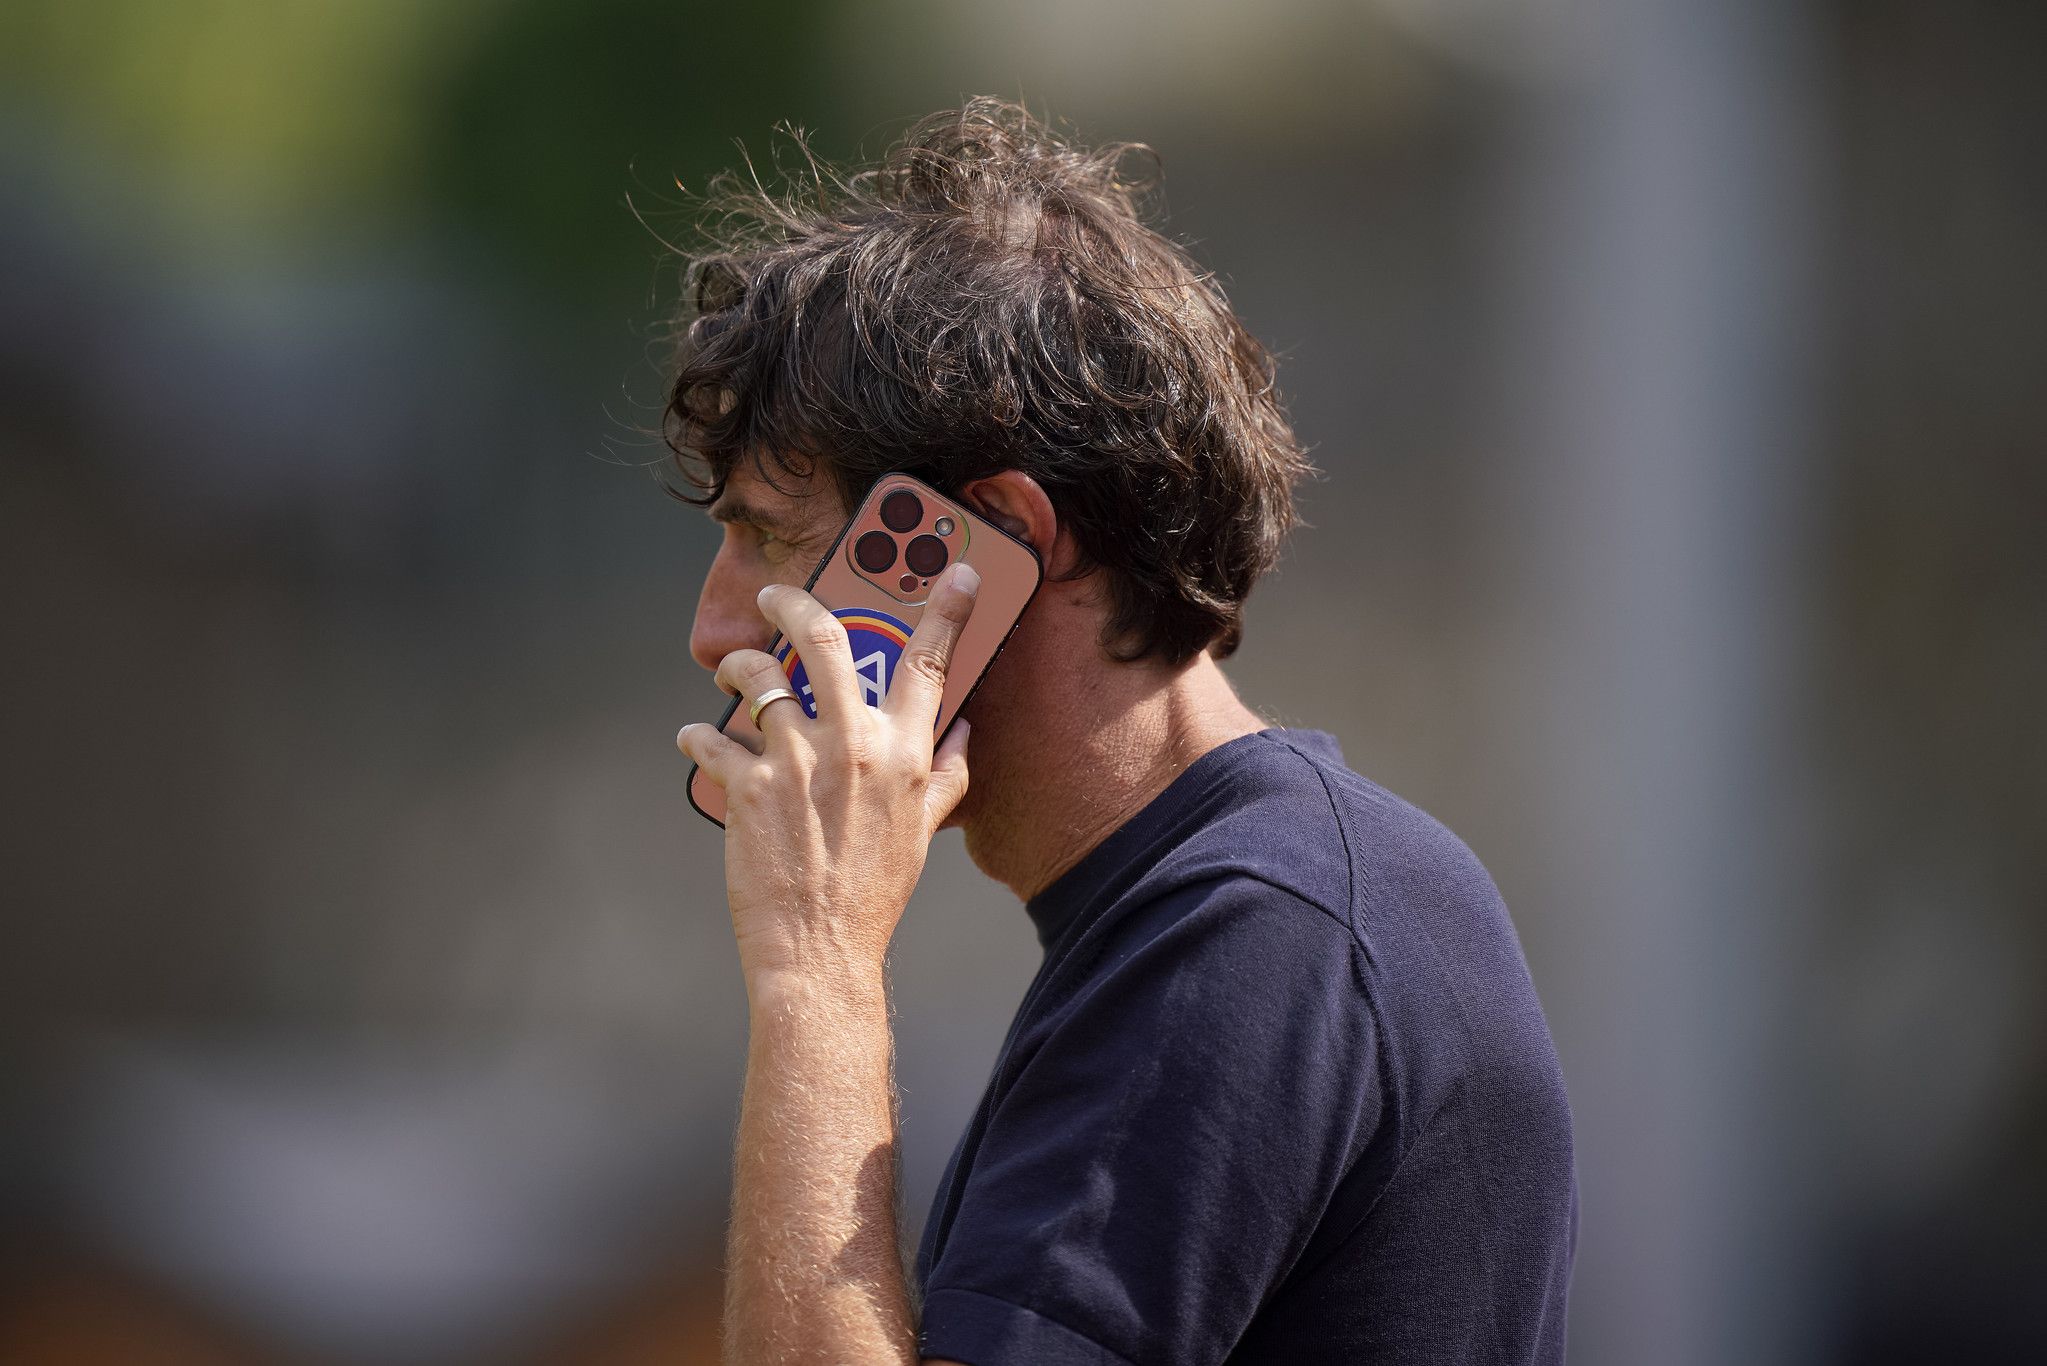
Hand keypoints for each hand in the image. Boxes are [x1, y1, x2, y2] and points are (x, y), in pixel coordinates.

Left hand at [678, 563, 978, 990]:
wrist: (819, 954)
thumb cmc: (873, 894)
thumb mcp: (923, 832)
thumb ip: (947, 776)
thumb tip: (963, 734)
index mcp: (905, 754)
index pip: (932, 664)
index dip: (948, 609)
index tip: (956, 570)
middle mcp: (853, 746)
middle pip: (824, 637)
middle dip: (794, 601)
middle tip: (777, 594)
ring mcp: (795, 762)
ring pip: (757, 676)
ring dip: (738, 665)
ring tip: (731, 673)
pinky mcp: (746, 786)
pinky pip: (711, 736)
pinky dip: (698, 734)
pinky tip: (697, 740)